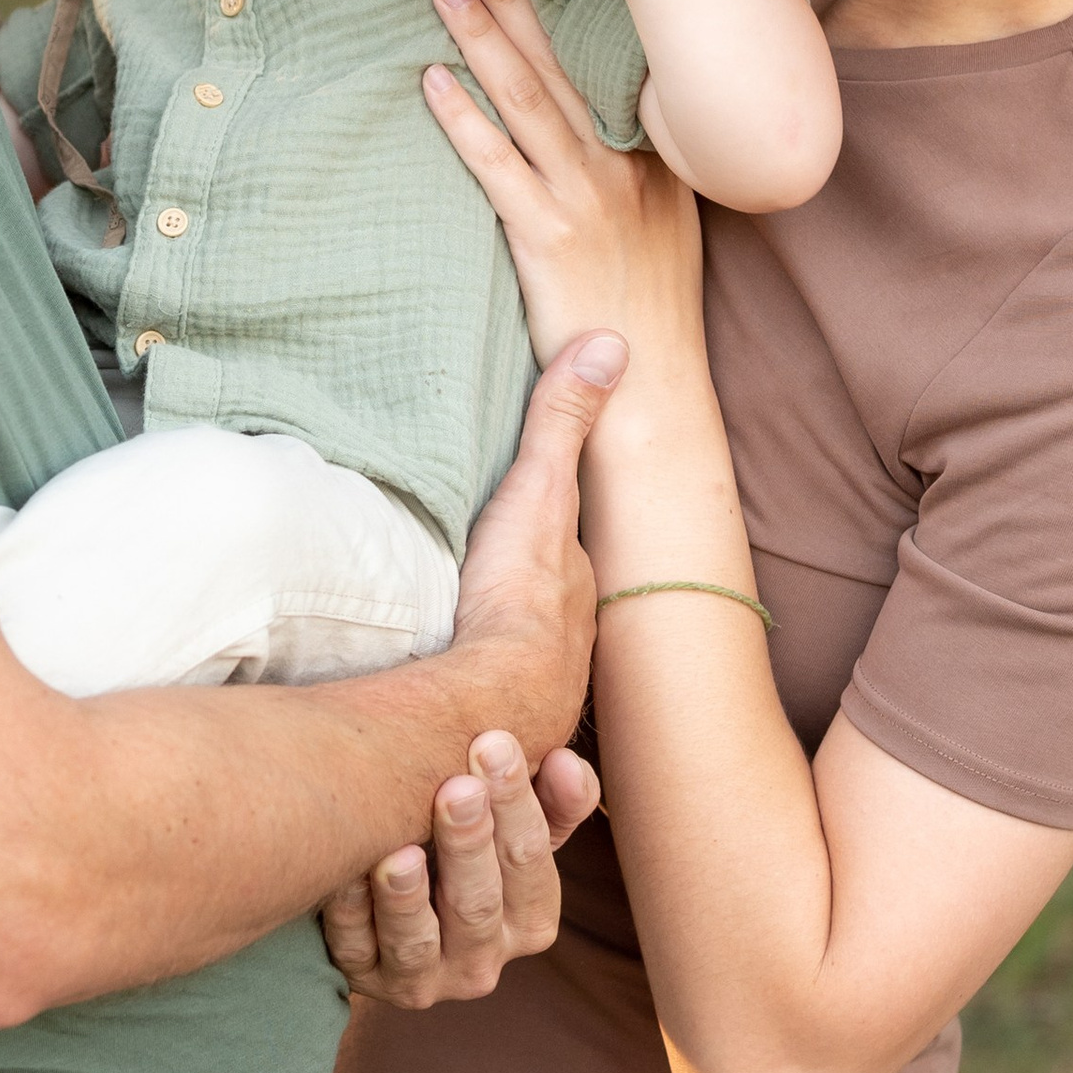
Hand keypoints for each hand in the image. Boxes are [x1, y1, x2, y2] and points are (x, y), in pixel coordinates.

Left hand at [320, 733, 601, 1005]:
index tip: (494, 742)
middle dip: (468, 844)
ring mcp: (423, 978)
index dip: (516, 804)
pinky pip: (355, 950)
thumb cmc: (468, 851)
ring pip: (416, 942)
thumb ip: (552, 798)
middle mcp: (483, 960)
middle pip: (478, 903)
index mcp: (531, 920)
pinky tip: (344, 875)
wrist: (396, 903)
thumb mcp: (518, 827)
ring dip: (407, 899)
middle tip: (456, 788)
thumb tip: (565, 762)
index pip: (531, 862)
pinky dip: (350, 913)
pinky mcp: (367, 979)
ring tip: (400, 854)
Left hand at [422, 0, 706, 370]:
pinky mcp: (549, 237)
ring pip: (527, 99)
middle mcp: (626, 165)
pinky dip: (463, 119)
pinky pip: (496, 165)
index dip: (566, 4)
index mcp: (657, 155)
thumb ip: (638, 165)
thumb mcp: (666, 222)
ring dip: (482, 37)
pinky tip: (432, 82)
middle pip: (561, 64)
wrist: (653, 388)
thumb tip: (598, 116)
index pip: (606, 61)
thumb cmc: (648, 308)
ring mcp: (589, 199)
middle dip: (514, 0)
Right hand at [441, 326, 621, 764]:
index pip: (566, 550)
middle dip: (529, 599)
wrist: (498, 700)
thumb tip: (614, 341)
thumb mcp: (539, 489)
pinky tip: (457, 703)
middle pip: (549, 608)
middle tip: (496, 587)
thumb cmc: (519, 594)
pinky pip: (492, 708)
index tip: (534, 522)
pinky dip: (480, 701)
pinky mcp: (501, 731)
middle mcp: (567, 642)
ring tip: (470, 646)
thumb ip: (563, 420)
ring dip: (502, 657)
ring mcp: (540, 693)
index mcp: (573, 584)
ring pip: (524, 665)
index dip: (552, 536)